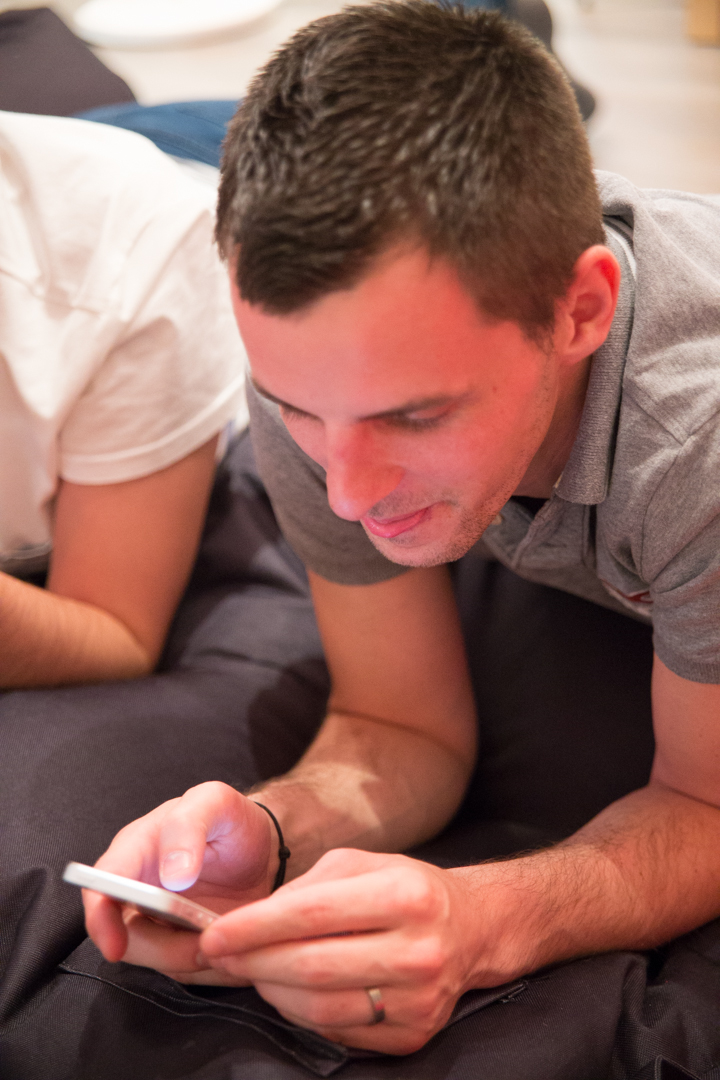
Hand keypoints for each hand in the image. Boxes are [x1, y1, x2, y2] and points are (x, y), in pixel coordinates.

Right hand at [83, 781, 277, 982]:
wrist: (264, 848)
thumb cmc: (232, 821)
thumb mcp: (215, 802)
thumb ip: (188, 825)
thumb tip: (170, 875)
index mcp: (136, 850)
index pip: (99, 888)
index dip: (99, 920)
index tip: (116, 947)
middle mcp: (138, 889)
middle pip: (125, 936)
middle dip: (164, 948)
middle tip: (204, 939)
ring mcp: (157, 920)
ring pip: (155, 960)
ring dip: (188, 958)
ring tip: (224, 935)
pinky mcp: (179, 943)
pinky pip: (181, 969)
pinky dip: (206, 965)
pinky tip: (229, 943)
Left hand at [196, 848, 490, 1054]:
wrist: (473, 929)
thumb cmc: (406, 888)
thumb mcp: (361, 864)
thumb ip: (307, 888)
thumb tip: (251, 923)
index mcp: (405, 895)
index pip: (312, 915)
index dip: (254, 927)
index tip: (215, 933)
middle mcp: (418, 950)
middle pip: (312, 966)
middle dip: (253, 962)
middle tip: (220, 955)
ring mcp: (419, 1000)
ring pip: (320, 1009)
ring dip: (272, 992)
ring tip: (252, 972)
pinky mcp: (414, 1035)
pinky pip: (339, 1032)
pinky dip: (302, 1013)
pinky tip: (290, 991)